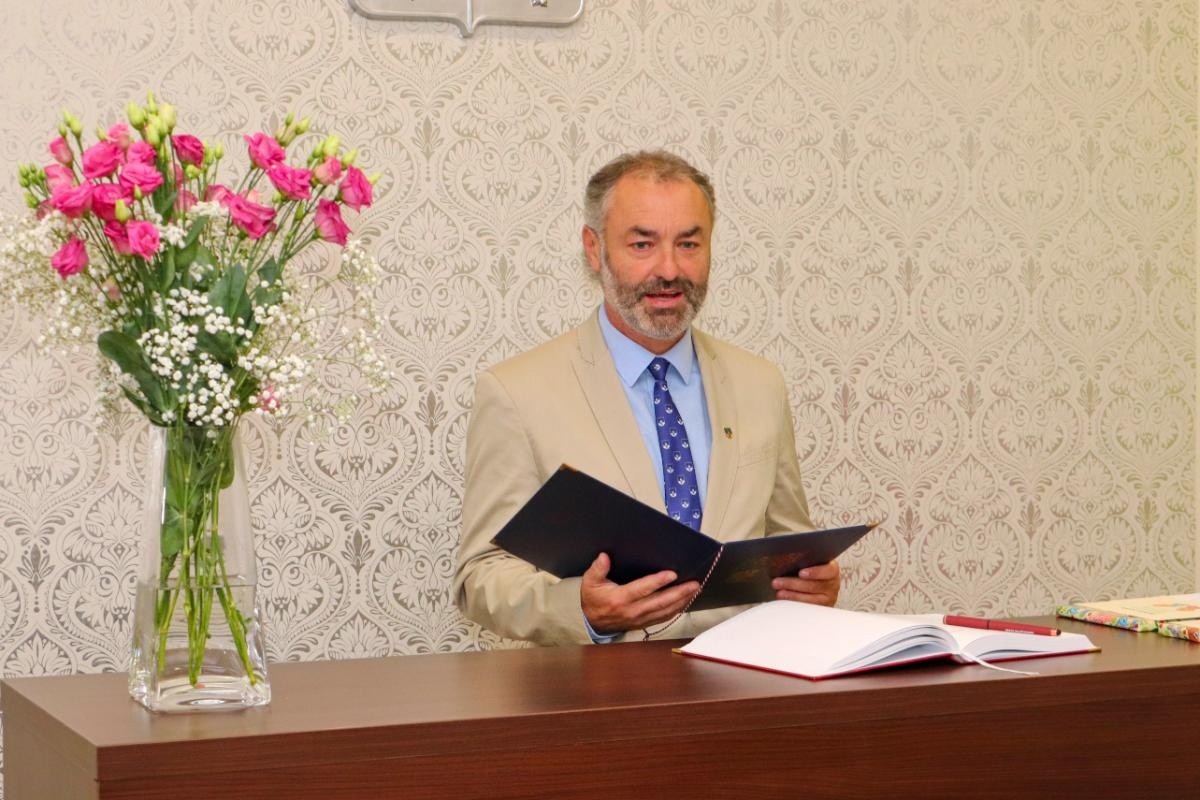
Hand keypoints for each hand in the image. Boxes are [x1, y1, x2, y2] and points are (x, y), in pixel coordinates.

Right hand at [581, 552, 700, 633]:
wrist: (593, 623)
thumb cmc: (594, 599)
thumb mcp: (590, 582)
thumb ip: (597, 569)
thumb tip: (604, 556)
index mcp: (620, 599)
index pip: (642, 589)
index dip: (658, 582)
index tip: (672, 574)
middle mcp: (632, 611)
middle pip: (660, 602)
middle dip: (679, 592)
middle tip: (694, 583)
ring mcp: (640, 619)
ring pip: (665, 611)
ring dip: (682, 601)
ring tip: (694, 590)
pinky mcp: (645, 623)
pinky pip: (664, 617)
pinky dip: (677, 610)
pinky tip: (685, 602)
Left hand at [772, 559, 839, 606]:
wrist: (813, 585)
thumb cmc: (809, 570)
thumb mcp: (809, 562)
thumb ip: (802, 560)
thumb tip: (784, 556)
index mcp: (832, 569)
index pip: (829, 570)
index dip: (815, 572)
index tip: (801, 573)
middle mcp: (832, 584)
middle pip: (814, 586)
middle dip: (793, 584)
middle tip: (777, 582)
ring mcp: (828, 598)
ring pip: (811, 599)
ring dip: (792, 595)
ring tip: (779, 592)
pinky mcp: (820, 608)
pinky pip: (808, 608)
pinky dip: (795, 603)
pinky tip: (785, 600)